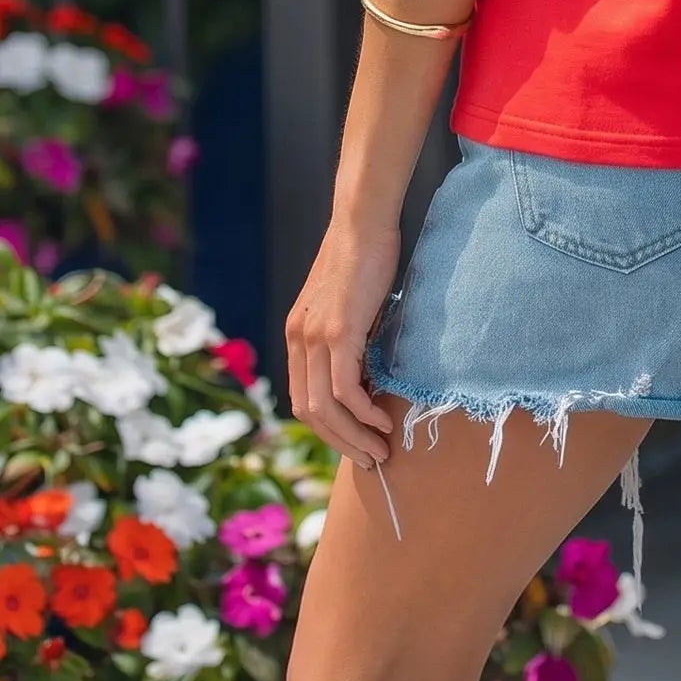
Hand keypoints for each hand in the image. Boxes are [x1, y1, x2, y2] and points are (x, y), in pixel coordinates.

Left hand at [285, 219, 399, 465]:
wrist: (362, 222)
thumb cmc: (364, 258)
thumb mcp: (349, 306)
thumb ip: (348, 339)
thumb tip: (369, 376)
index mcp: (297, 336)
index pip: (302, 400)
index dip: (328, 430)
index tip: (356, 444)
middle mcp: (298, 340)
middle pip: (309, 414)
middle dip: (340, 443)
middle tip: (370, 459)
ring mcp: (314, 337)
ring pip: (325, 408)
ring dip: (353, 436)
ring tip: (380, 450)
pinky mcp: (337, 331)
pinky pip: (345, 388)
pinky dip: (363, 411)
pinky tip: (383, 419)